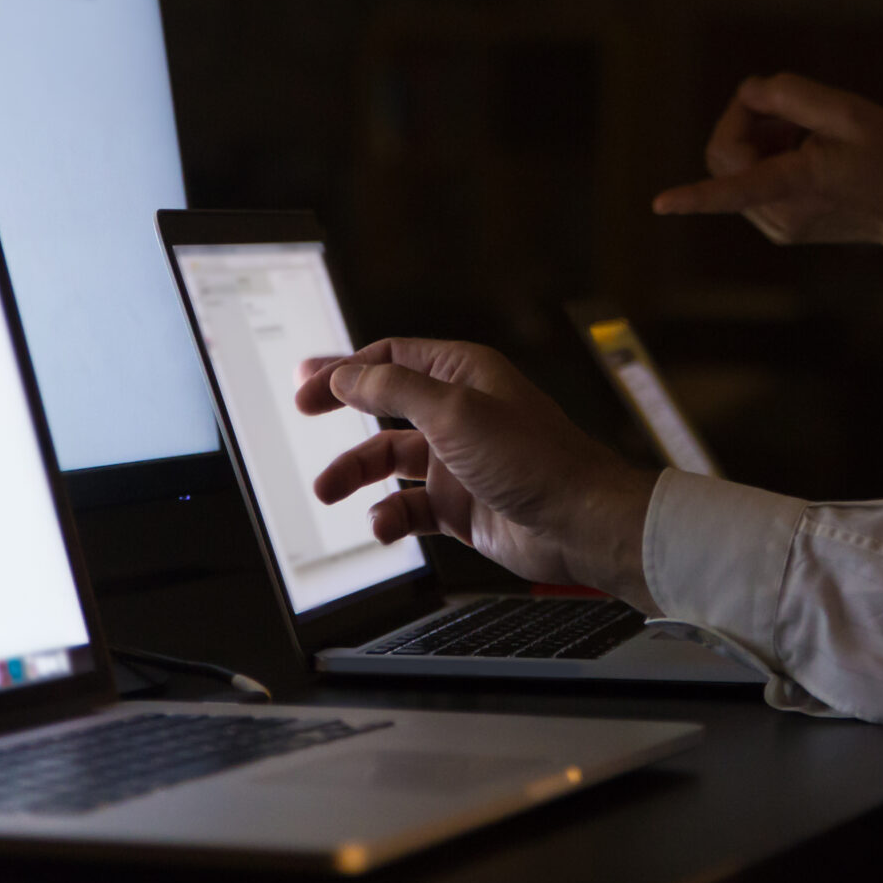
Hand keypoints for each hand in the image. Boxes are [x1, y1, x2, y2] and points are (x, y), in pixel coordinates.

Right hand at [297, 339, 661, 611]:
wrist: (578, 524)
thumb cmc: (534, 460)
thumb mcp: (454, 413)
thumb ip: (394, 390)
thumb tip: (346, 376)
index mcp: (462, 375)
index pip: (391, 358)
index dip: (346, 369)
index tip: (307, 385)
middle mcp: (460, 413)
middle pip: (385, 406)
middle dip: (344, 415)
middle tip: (303, 416)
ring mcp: (459, 461)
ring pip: (390, 461)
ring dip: (356, 474)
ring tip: (327, 489)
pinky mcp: (461, 505)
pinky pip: (409, 508)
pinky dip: (389, 516)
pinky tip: (382, 525)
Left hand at [650, 73, 882, 316]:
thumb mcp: (851, 112)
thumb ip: (792, 94)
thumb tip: (747, 91)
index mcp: (798, 184)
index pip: (736, 188)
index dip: (696, 195)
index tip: (660, 204)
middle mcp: (781, 213)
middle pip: (726, 154)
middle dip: (746, 119)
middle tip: (793, 107)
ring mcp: (779, 225)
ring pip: (736, 165)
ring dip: (762, 136)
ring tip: (812, 133)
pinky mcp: (782, 226)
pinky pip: (752, 179)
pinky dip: (770, 154)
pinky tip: (810, 151)